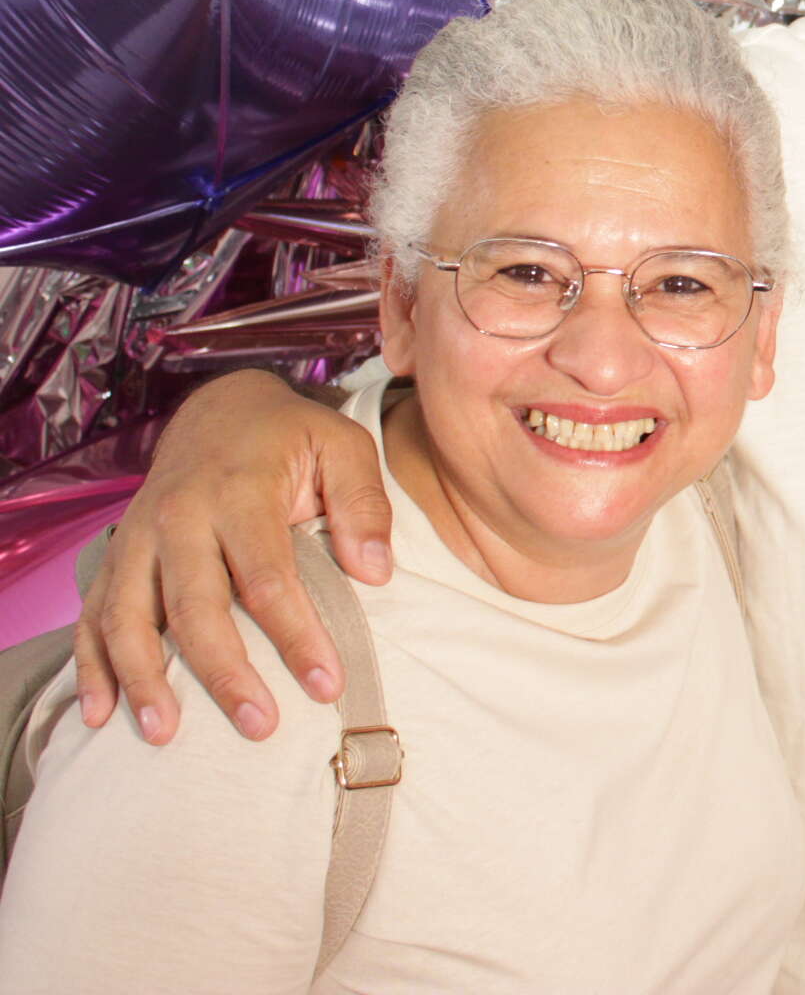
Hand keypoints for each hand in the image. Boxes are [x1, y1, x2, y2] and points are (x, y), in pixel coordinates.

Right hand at [74, 370, 392, 744]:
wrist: (219, 409)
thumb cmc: (290, 436)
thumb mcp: (343, 446)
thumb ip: (363, 505)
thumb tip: (375, 574)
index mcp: (239, 492)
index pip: (268, 578)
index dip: (297, 636)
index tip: (327, 685)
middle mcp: (178, 518)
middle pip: (196, 608)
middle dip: (225, 673)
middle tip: (260, 726)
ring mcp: (137, 540)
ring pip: (130, 619)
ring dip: (144, 680)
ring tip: (166, 734)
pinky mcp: (114, 558)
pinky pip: (91, 617)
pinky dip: (91, 667)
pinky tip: (102, 715)